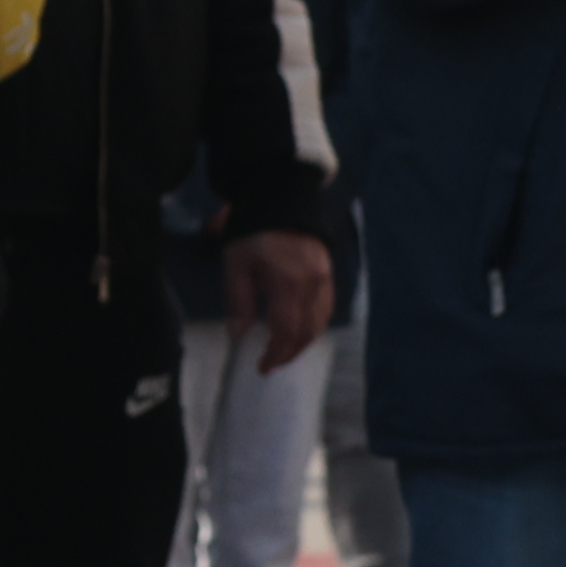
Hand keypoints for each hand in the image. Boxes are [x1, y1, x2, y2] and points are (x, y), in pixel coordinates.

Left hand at [225, 227, 336, 372]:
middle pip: (307, 331)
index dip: (277, 352)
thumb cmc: (252, 233)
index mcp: (288, 282)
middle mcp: (313, 284)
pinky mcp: (329, 274)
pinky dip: (314, 326)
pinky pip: (326, 308)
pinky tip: (299, 331)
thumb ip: (238, 302)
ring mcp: (325, 279)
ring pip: (320, 322)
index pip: (287, 330)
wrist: (281, 200)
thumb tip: (238, 336)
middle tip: (271, 364)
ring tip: (283, 351)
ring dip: (303, 342)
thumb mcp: (236, 265)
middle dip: (289, 352)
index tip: (262, 366)